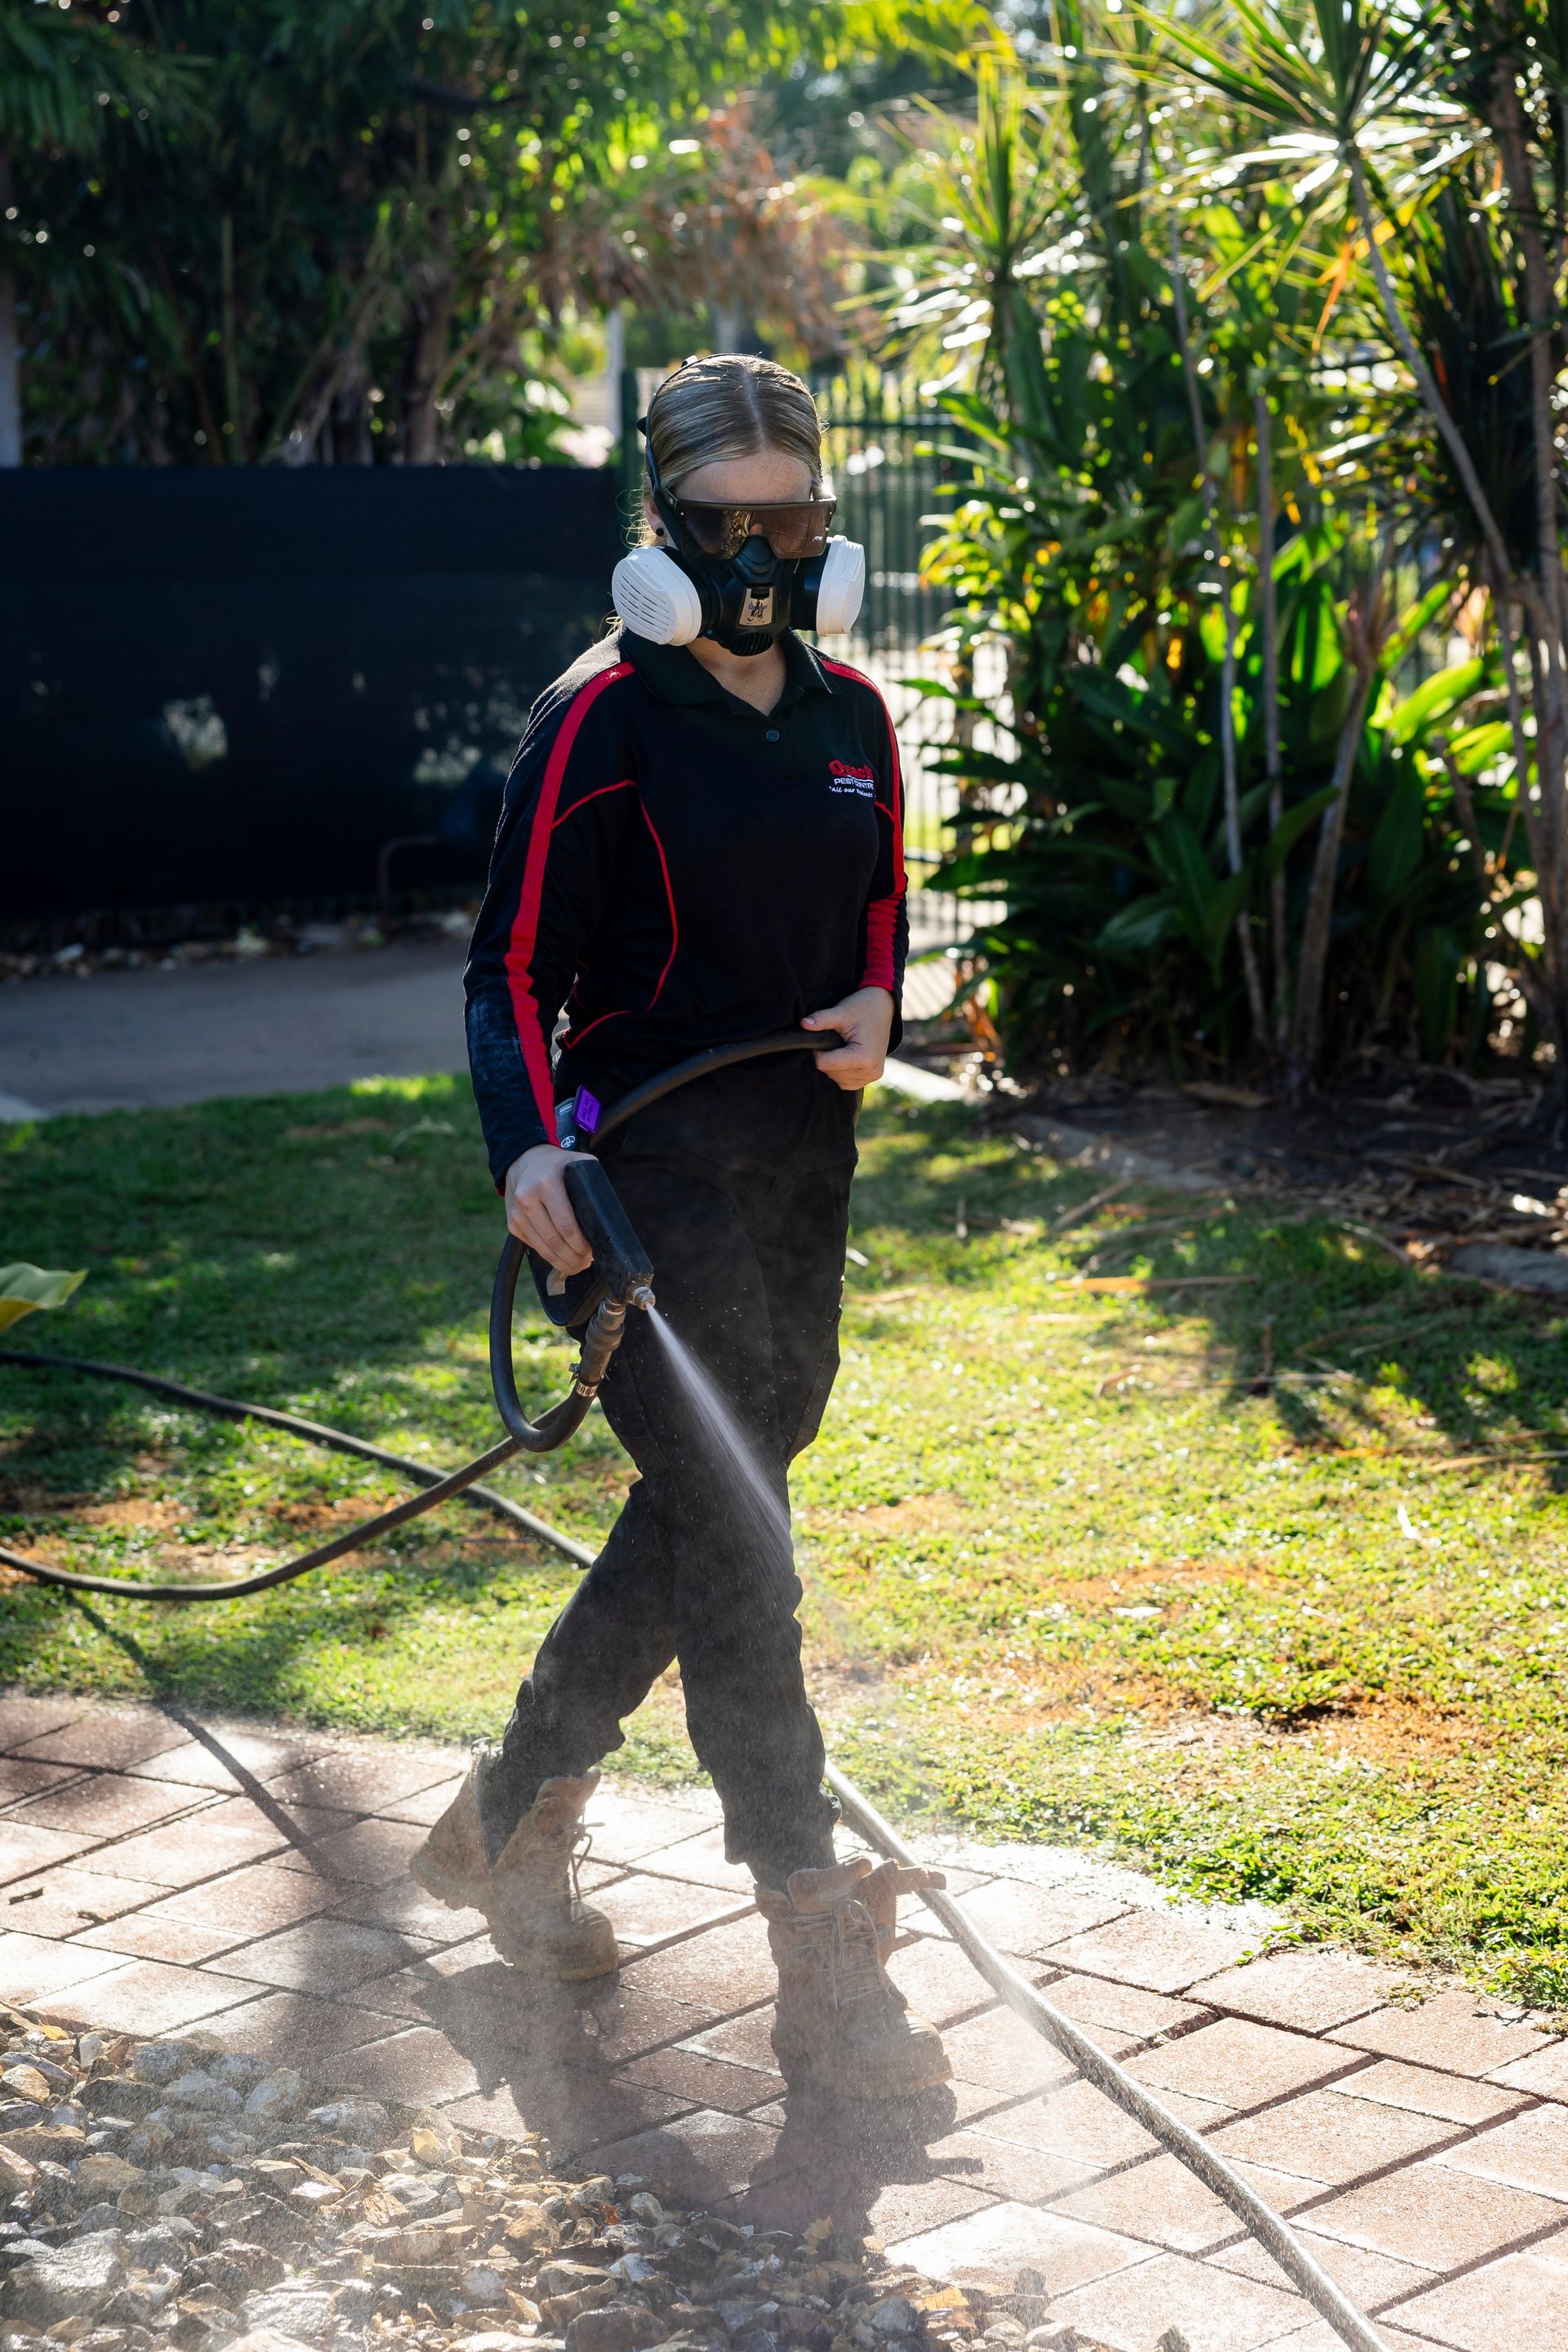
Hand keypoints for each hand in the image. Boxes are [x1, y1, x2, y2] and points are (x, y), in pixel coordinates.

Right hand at [503, 1144, 592, 1274]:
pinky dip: (550, 1256)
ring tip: (577, 1265)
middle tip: (587, 1261)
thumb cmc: (556, 1165)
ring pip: (543, 1249)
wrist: (522, 1159)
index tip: (592, 1251)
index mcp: (547, 1184)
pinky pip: (534, 1247)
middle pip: (555, 1242)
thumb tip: (608, 1213)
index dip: (581, 1245)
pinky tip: (562, 1257)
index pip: (566, 1226)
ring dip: (563, 1262)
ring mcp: (517, 1213)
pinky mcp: (512, 1224)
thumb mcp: (577, 1163)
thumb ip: (593, 1182)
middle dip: (574, 1258)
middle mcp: (528, 1199)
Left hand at [802, 987, 893, 1089]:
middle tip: (833, 1040)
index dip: (818, 1051)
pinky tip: (844, 1057)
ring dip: (833, 1066)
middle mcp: (871, 1070)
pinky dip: (841, 1073)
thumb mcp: (841, 1012)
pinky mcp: (872, 1076)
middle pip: (831, 1073)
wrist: (883, 1008)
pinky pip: (847, 1083)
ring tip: (840, 1046)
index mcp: (864, 1057)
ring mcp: (873, 1075)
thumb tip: (803, 1024)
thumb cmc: (863, 1008)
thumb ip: (821, 1019)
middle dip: (826, 1058)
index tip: (824, 1037)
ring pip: (838, 1080)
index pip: (825, 1064)